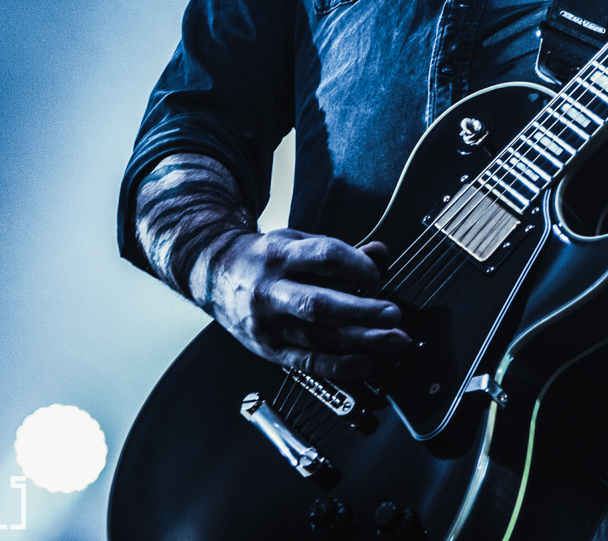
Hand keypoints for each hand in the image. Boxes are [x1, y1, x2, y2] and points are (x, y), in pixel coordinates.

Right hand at [206, 230, 414, 380]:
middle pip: (318, 304)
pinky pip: (307, 363)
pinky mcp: (268, 350)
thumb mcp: (296, 241)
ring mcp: (267, 325)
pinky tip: (367, 364)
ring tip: (392, 341)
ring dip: (360, 342)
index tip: (378, 276)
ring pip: (316, 338)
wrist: (214, 275)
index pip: (323, 257)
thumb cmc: (262, 259)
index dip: (356, 265)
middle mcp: (270, 291)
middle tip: (393, 315)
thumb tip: (380, 255)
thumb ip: (339, 251)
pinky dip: (340, 366)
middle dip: (361, 312)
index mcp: (279, 255)